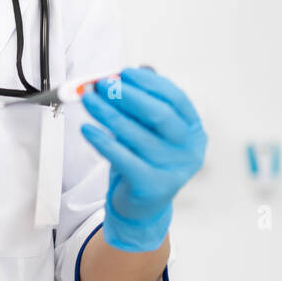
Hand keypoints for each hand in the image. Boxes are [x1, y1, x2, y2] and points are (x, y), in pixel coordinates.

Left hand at [79, 66, 206, 251]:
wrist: (143, 207)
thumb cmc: (145, 161)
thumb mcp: (149, 131)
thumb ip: (141, 105)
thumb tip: (120, 77)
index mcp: (194, 130)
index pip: (175, 98)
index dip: (149, 83)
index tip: (124, 72)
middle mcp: (189, 150)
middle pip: (159, 115)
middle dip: (127, 96)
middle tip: (103, 84)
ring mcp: (173, 170)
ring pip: (135, 135)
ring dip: (107, 113)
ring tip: (88, 100)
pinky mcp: (151, 186)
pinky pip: (121, 158)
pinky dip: (102, 141)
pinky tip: (87, 128)